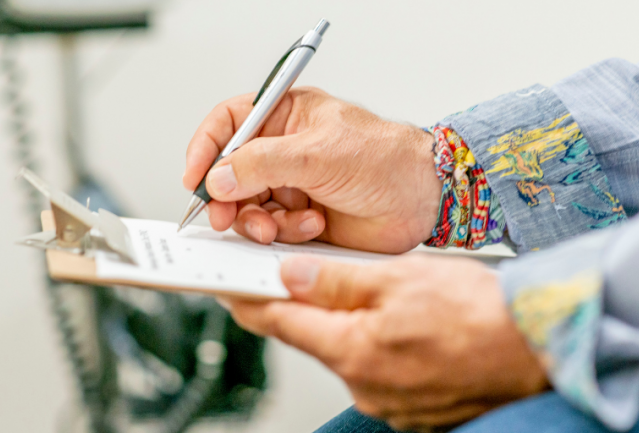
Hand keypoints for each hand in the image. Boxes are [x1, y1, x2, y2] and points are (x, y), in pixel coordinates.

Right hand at [183, 87, 440, 253]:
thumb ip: (262, 163)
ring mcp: (293, 188)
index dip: (206, 149)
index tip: (194, 177)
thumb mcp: (319, 152)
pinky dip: (285, 234)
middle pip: (231, 174)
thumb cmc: (386, 160)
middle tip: (226, 214)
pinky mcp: (303, 220)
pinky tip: (312, 227)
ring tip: (277, 226)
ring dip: (258, 220)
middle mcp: (285, 152)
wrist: (423, 199)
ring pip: (248, 208)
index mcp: (286, 118)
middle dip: (227, 197)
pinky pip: (273, 231)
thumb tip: (219, 177)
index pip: (229, 124)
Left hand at [227, 255, 549, 430]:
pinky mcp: (411, 405)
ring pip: (349, 351)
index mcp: (354, 350)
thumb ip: (339, 281)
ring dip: (349, 323)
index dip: (247, 297)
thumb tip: (292, 274)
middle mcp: (364, 384)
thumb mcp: (401, 278)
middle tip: (307, 271)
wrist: (540, 348)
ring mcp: (388, 400)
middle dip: (306, 304)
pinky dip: (378, 343)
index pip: (279, 321)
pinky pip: (379, 368)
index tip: (225, 281)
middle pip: (314, 336)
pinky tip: (404, 323)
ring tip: (381, 292)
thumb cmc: (481, 313)